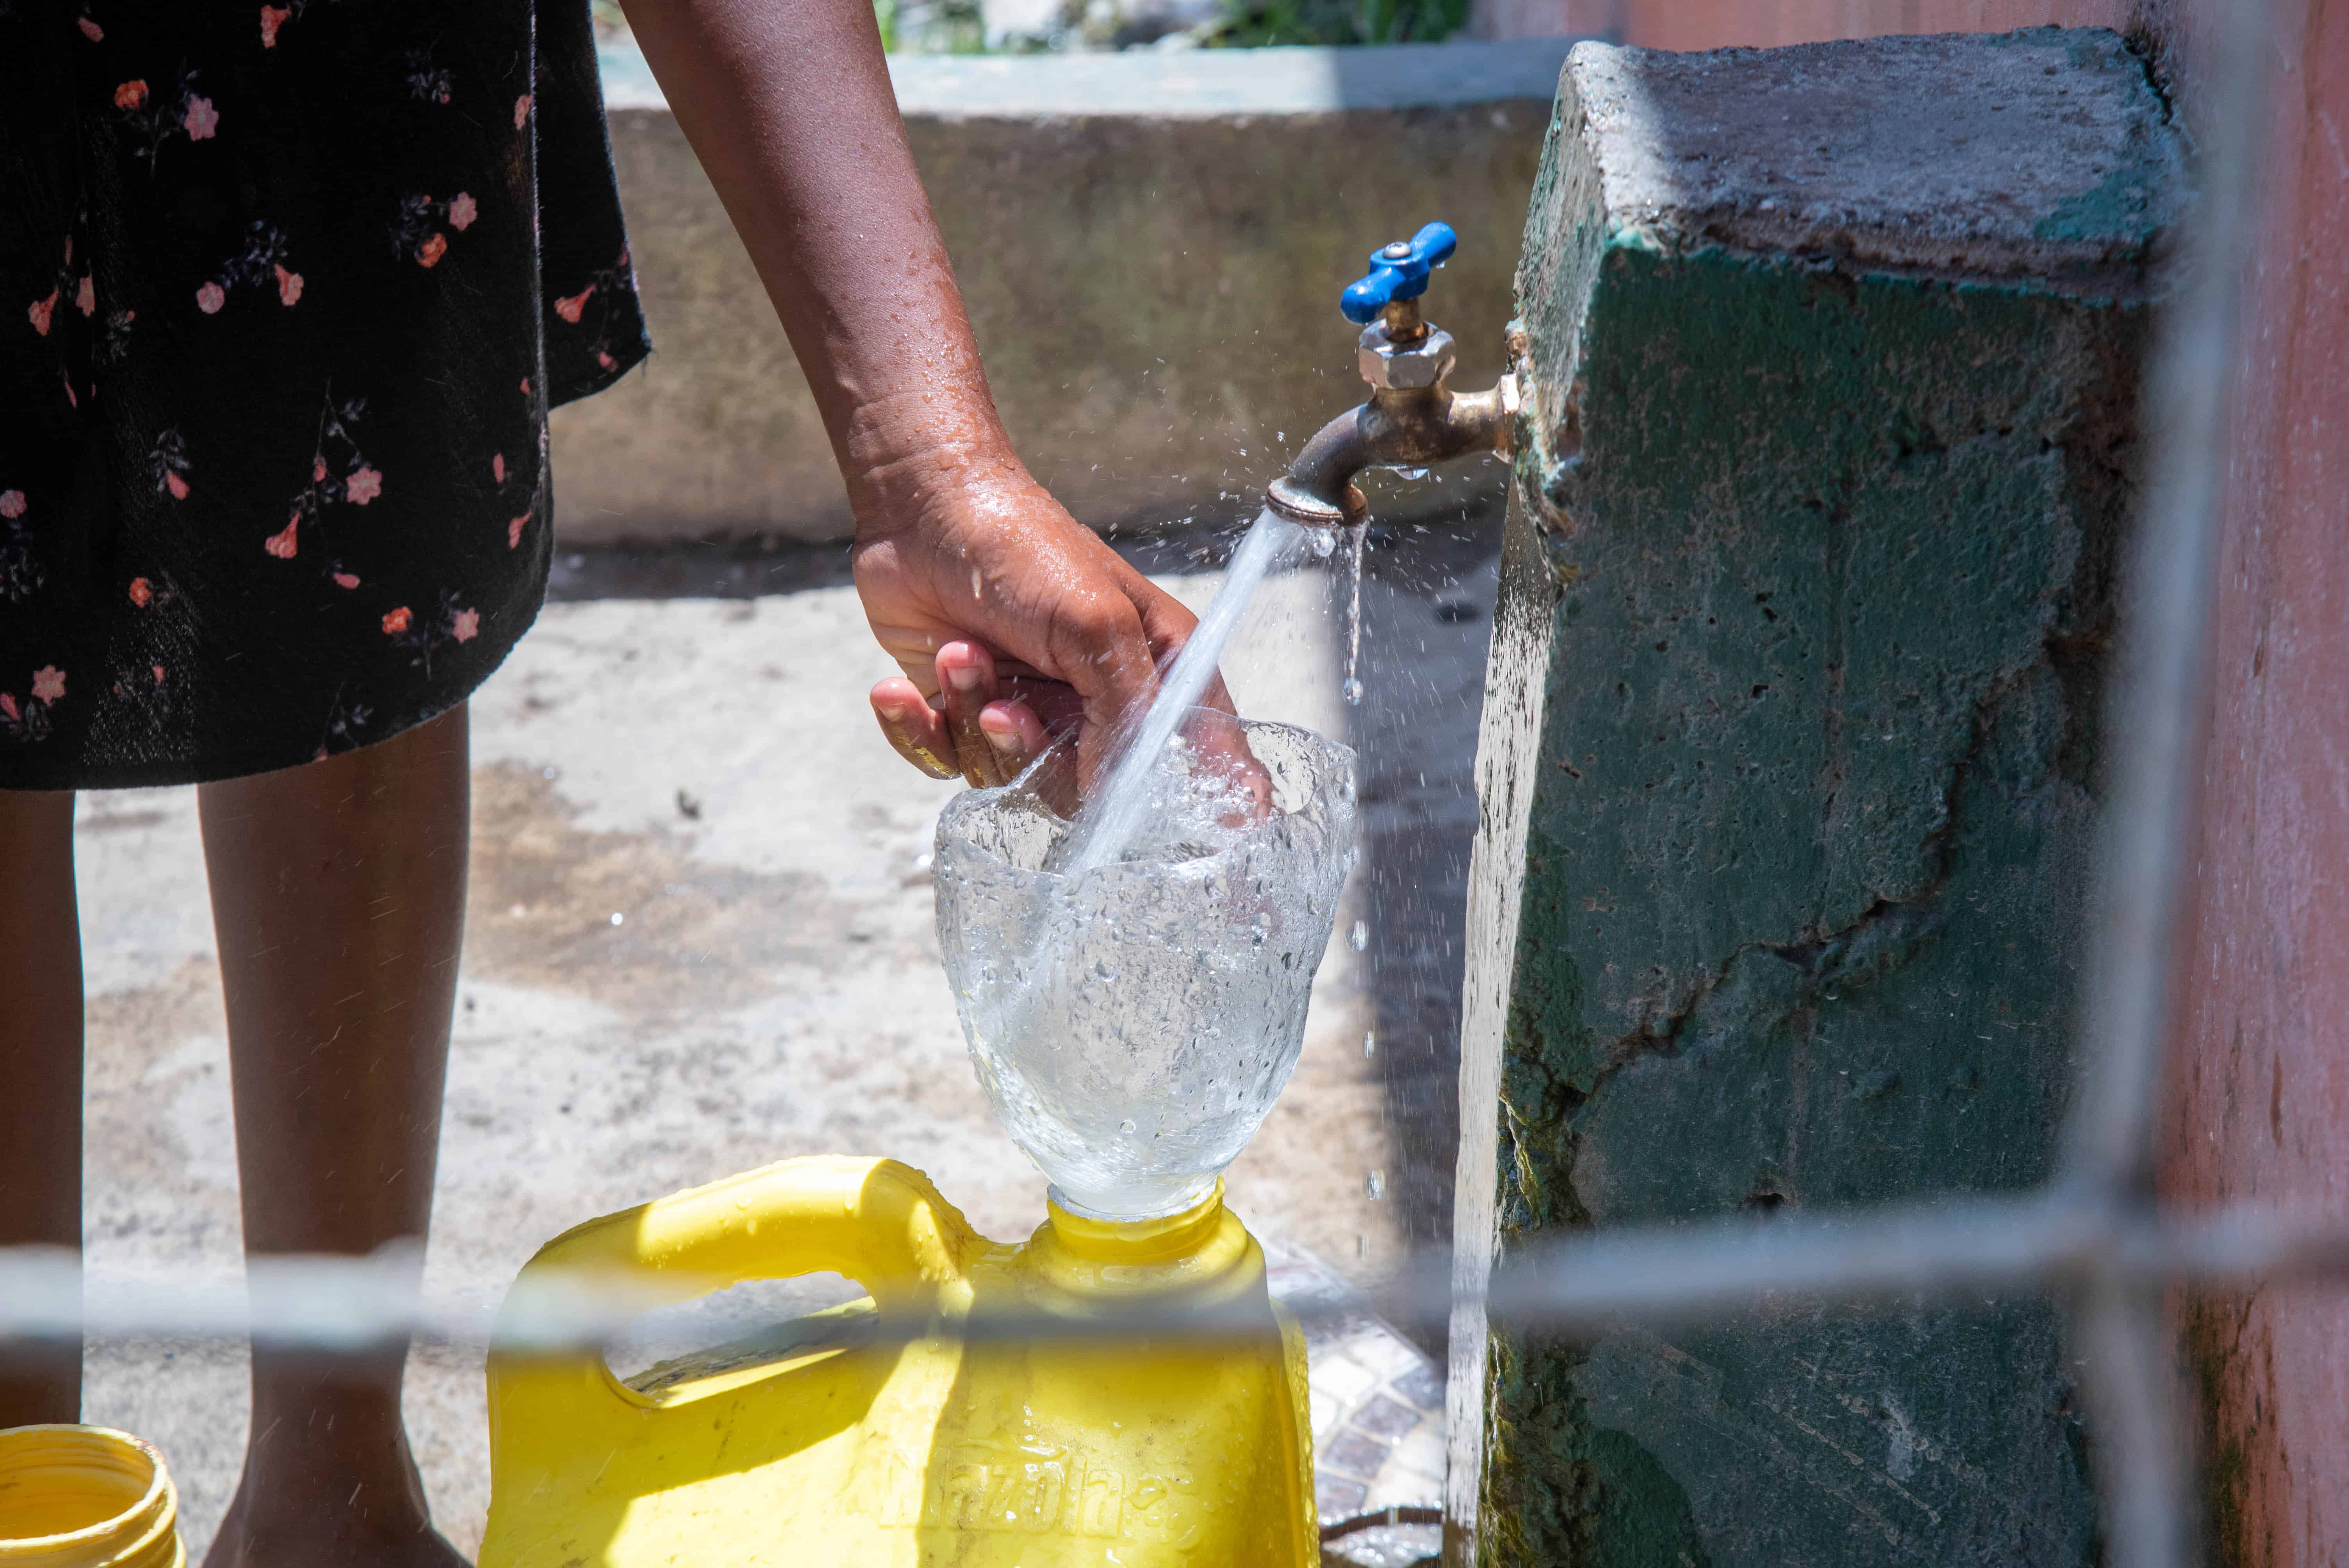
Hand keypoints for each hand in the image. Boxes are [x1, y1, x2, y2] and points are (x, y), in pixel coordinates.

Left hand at [853, 454, 1211, 788]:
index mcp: (1155, 674)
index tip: (1181, 834)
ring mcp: (1032, 711)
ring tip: (956, 652)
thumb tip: (1117, 792)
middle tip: (1007, 707)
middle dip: (1031, 751)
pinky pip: (943, 761)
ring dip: (971, 715)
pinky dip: (917, 731)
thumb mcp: (1096, 622)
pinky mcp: (966, 712)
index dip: (1191, 805)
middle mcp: (1097, 704)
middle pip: (1081, 790)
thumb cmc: (1026, 548)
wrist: (924, 507)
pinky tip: (899, 692)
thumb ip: (1125, 710)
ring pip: (1004, 775)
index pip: (1191, 763)